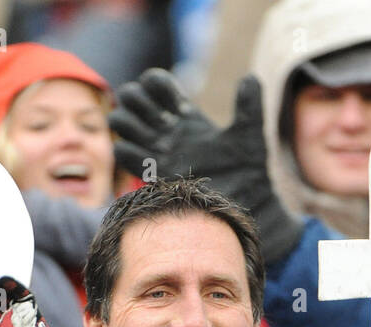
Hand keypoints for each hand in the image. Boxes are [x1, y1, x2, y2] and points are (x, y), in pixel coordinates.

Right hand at [110, 70, 302, 262]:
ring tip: (150, 135)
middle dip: (134, 96)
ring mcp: (157, 151)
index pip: (155, 84)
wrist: (243, 205)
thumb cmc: (249, 170)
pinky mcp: (153, 174)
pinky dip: (127, 149)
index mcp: (186, 116)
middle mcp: (167, 131)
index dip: (156, 82)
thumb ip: (250, 105)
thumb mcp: (250, 132)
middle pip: (130, 97)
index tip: (176, 100)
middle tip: (157, 115)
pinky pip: (122, 153)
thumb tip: (250, 77)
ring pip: (119, 121)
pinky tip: (151, 157)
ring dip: (126, 120)